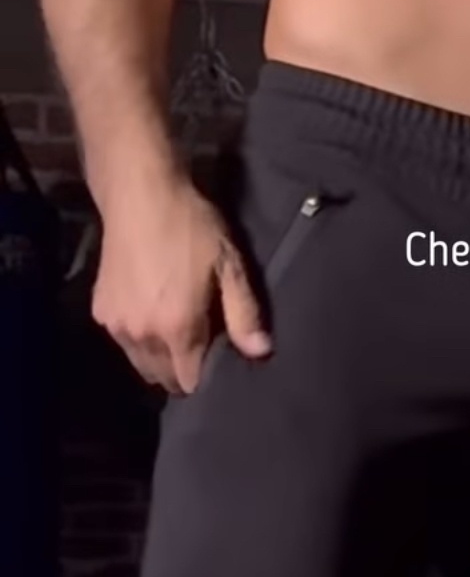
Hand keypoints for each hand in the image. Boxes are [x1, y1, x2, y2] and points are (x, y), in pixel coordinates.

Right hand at [92, 167, 270, 394]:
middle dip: (182, 369)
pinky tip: (150, 308)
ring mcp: (117, 326)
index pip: (190, 382)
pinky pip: (123, 341)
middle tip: (199, 339)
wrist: (140, 194)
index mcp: (177, 329)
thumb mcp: (229, 263)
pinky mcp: (100, 311)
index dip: (205, 375)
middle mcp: (143, 336)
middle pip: (163, 379)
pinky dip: (137, 336)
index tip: (216, 356)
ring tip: (175, 325)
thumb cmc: (191, 226)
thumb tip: (261, 352)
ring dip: (158, 357)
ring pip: (140, 363)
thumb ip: (243, 312)